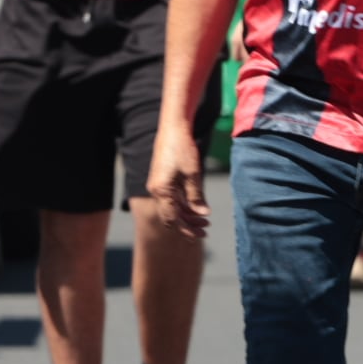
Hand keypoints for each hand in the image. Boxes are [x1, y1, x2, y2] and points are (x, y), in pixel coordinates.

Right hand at [144, 121, 209, 239]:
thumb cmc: (182, 149)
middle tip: (205, 230)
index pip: (173, 219)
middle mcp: (157, 190)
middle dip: (188, 224)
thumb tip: (203, 214)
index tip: (202, 235)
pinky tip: (196, 206)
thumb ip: (196, 196)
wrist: (174, 128)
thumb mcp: (193, 174)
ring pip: (172, 207)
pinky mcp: (162, 179)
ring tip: (204, 219)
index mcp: (161, 191)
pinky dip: (184, 204)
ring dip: (187, 214)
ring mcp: (158, 185)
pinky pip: (172, 198)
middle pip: (171, 216)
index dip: (187, 230)